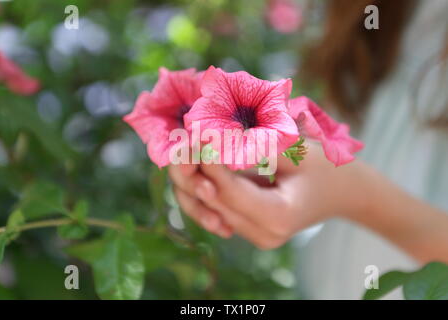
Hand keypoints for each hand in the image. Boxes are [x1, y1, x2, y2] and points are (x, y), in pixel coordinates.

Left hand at [169, 143, 368, 248]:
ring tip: (183, 146)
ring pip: (206, 208)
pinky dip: (201, 186)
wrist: (343, 191)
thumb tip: (212, 138)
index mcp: (278, 217)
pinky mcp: (247, 226)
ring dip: (191, 178)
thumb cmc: (326, 166)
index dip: (209, 161)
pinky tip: (194, 163)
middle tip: (183, 136)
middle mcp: (262, 234)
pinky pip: (214, 209)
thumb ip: (257, 148)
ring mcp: (253, 234)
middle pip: (213, 202)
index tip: (196, 132)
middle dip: (194, 168)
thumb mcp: (297, 152)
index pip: (230, 190)